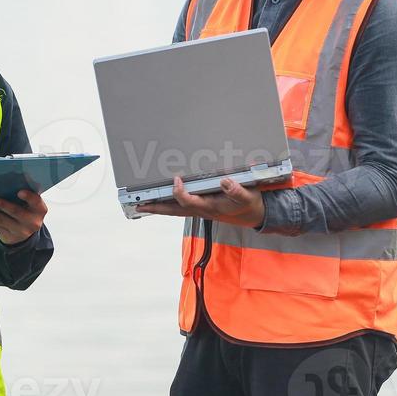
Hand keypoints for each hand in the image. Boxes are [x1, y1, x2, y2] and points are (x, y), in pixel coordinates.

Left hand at [0, 189, 47, 245]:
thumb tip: (3, 180)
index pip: (36, 202)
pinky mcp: (9, 237)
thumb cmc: (24, 209)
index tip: (19, 191)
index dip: (29, 197)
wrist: (23, 231)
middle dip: (2, 205)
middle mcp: (32, 222)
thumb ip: (22, 194)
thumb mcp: (29, 204)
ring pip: (1, 220)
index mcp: (39, 209)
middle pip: (16, 212)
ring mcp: (21, 232)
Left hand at [136, 176, 265, 227]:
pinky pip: (181, 209)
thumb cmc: (250, 204)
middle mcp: (202, 210)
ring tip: (143, 205)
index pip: (188, 201)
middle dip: (156, 208)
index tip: (176, 180)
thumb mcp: (248, 196)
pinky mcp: (203, 209)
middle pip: (173, 211)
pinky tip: (162, 204)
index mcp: (210, 207)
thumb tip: (224, 182)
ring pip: (175, 211)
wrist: (257, 215)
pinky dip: (169, 207)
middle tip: (139, 206)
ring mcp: (201, 211)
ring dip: (159, 208)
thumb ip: (236, 190)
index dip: (179, 192)